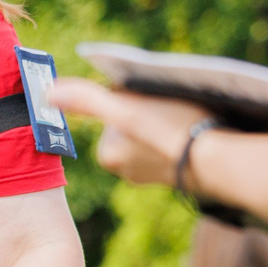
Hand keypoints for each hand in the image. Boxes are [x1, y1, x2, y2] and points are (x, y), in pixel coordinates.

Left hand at [44, 81, 212, 190]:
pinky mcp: (177, 174)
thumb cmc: (172, 131)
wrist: (221, 161)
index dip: (135, 95)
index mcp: (108, 155)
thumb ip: (87, 101)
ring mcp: (152, 174)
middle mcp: (125, 170)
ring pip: (153, 130)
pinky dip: (181, 134)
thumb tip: (47, 92)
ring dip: (166, 119)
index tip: (152, 99)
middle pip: (133, 119)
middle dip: (149, 109)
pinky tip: (196, 131)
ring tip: (186, 118)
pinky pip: (172, 143)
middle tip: (171, 108)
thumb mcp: (127, 109)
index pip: (116, 107)